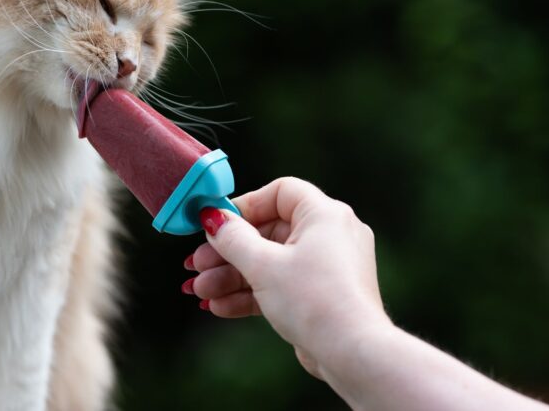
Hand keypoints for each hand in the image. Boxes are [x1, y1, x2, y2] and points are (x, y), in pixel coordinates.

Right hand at [183, 177, 391, 375]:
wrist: (351, 354)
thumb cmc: (313, 300)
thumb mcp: (262, 265)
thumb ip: (232, 238)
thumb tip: (212, 218)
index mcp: (324, 214)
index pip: (280, 193)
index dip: (245, 206)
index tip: (217, 223)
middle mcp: (330, 235)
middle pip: (267, 232)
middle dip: (227, 253)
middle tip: (196, 265)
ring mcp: (327, 267)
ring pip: (270, 262)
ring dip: (232, 277)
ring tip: (200, 292)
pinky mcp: (322, 294)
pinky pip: (281, 284)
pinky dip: (252, 293)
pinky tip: (220, 307)